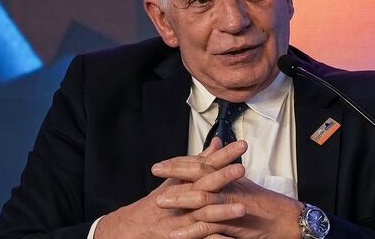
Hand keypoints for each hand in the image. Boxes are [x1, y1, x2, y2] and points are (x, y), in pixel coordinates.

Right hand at [94, 139, 246, 238]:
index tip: (241, 145)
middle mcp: (183, 199)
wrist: (132, 228)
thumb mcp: (177, 180)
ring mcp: (182, 219)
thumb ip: (199, 162)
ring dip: (224, 211)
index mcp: (185, 183)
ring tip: (243, 209)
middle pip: (204, 185)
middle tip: (240, 169)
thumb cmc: (156, 205)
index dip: (224, 156)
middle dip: (223, 177)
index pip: (206, 165)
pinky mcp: (180, 237)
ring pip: (204, 213)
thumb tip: (216, 144)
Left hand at [152, 141, 302, 238]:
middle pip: (199, 174)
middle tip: (156, 170)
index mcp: (230, 177)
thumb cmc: (264, 204)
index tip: (163, 162)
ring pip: (201, 199)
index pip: (202, 164)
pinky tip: (175, 234)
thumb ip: (226, 172)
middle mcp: (229, 186)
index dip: (181, 162)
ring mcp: (229, 204)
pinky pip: (208, 227)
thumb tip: (216, 156)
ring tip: (160, 201)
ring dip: (179, 199)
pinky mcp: (232, 224)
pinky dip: (190, 231)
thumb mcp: (243, 186)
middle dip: (175, 172)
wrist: (285, 219)